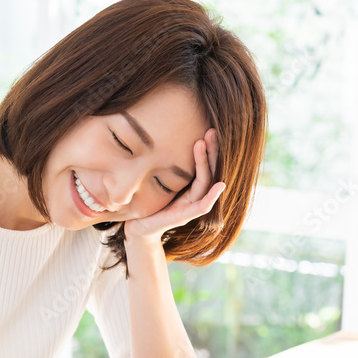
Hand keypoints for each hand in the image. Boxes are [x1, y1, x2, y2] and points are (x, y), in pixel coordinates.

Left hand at [124, 127, 223, 243]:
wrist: (137, 229)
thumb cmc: (146, 203)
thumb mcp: (154, 180)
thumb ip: (163, 165)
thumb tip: (158, 135)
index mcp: (188, 186)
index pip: (203, 164)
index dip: (207, 148)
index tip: (207, 129)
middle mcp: (193, 195)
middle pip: (209, 170)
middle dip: (212, 150)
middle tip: (212, 130)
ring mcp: (190, 207)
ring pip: (205, 183)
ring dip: (207, 163)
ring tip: (203, 143)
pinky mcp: (184, 218)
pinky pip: (203, 206)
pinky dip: (212, 196)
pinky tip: (220, 185)